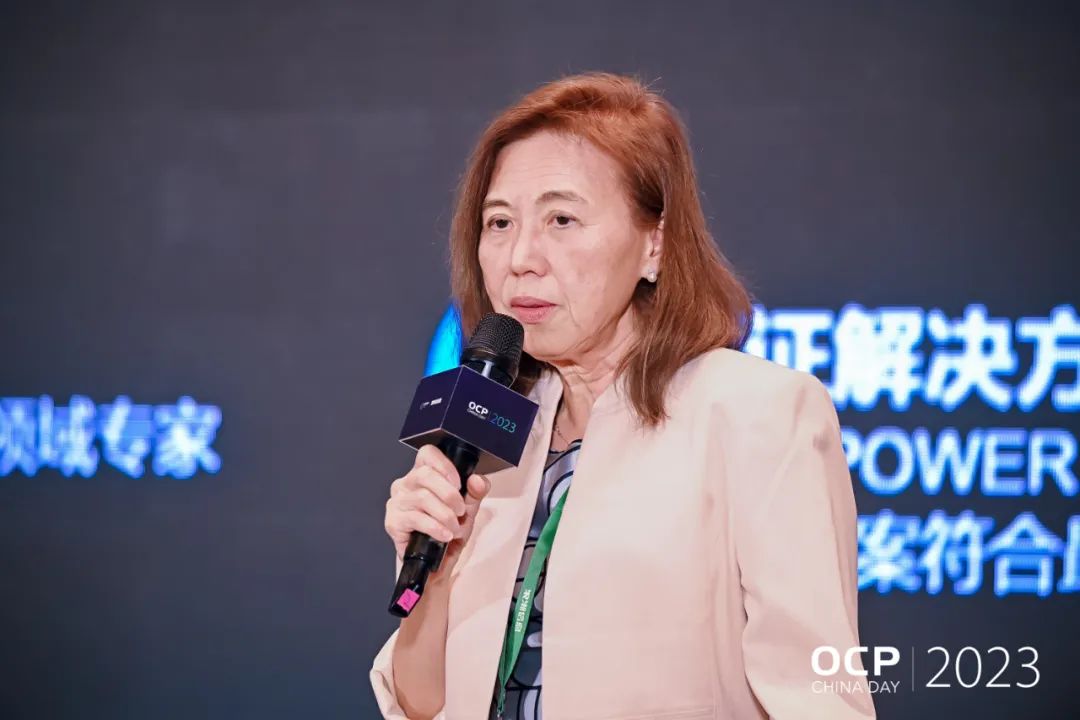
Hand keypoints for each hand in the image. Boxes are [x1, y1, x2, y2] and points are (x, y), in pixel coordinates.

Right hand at [384, 444, 491, 573]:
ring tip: (454, 528)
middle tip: (460, 511)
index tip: (459, 484)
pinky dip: (435, 527)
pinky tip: (444, 535)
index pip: (427, 454)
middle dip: (449, 494)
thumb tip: (477, 479)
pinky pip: (415, 518)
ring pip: (422, 497)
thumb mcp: (468, 509)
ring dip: (445, 515)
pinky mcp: (393, 522)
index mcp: (423, 475)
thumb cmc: (448, 531)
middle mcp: (406, 484)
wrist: (437, 563)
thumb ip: (475, 492)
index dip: (445, 466)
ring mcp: (397, 502)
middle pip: (424, 474)